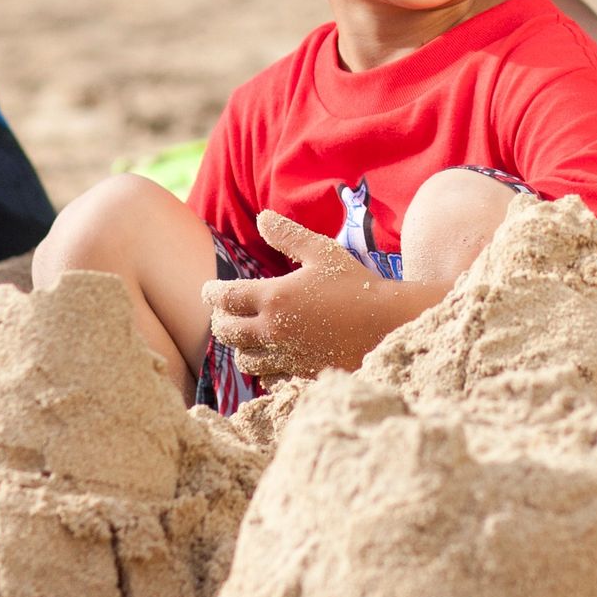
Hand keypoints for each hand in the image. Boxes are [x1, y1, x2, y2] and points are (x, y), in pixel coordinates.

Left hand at [211, 212, 408, 381]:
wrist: (387, 325)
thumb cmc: (356, 284)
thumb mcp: (322, 252)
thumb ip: (288, 235)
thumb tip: (261, 217)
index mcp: (274, 298)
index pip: (226, 298)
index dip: (211, 293)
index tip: (208, 290)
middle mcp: (273, 331)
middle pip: (227, 332)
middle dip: (221, 321)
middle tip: (224, 313)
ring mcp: (286, 357)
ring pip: (244, 359)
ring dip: (240, 347)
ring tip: (246, 335)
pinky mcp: (301, 375)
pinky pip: (268, 379)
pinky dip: (263, 369)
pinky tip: (270, 357)